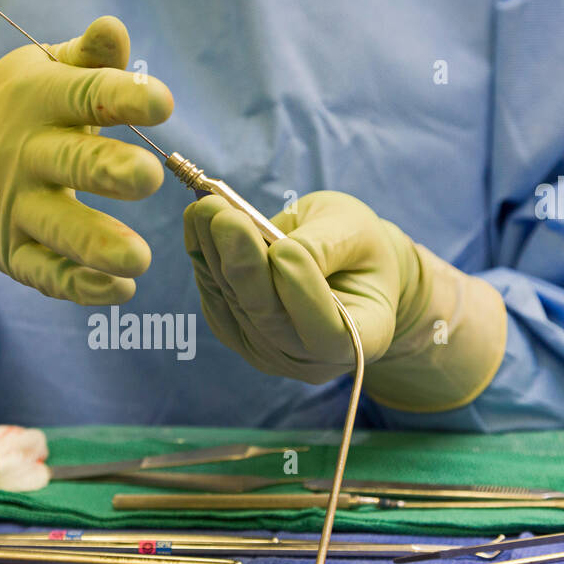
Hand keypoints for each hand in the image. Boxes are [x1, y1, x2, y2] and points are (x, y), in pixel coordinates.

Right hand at [0, 15, 172, 304]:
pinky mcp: (11, 252)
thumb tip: (114, 29)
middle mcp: (23, 154)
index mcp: (37, 99)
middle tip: (148, 177)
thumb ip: (88, 58)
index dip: (122, 97)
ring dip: (96, 244)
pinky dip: (80, 287)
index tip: (163, 105)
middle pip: (69, 163)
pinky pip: (45, 273)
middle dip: (108, 171)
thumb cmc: (22, 106)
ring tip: (139, 258)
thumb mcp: (45, 71)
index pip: (83, 95)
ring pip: (57, 227)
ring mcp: (14, 207)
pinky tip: (120, 290)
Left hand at [184, 190, 506, 410]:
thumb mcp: (356, 232)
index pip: (326, 332)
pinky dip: (202, 255)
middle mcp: (311, 357)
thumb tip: (273, 251)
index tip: (286, 249)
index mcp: (363, 336)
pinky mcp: (234, 331)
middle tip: (224, 216)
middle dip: (243, 265)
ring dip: (214, 253)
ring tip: (207, 206)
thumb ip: (323, 246)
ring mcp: (268, 351)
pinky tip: (200, 220)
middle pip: (268, 319)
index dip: (303, 294)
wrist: (341, 266)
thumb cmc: (358, 247)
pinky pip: (213, 294)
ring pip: (233, 302)